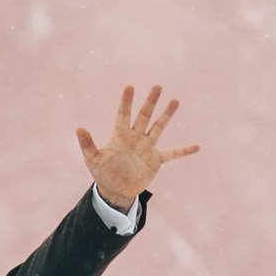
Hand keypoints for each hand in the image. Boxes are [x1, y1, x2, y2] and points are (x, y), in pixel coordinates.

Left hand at [78, 83, 198, 209]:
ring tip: (175, 100)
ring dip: (167, 115)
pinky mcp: (156, 159)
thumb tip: (78, 128)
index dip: (126, 101)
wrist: (116, 189)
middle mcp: (135, 137)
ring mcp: (147, 147)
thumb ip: (87, 144)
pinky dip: (184, 151)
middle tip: (157, 86)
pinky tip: (197, 146)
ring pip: (158, 127)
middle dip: (150, 101)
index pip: (123, 114)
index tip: (130, 86)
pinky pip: (173, 153)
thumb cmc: (102, 172)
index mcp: (119, 135)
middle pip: (144, 116)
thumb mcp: (92, 159)